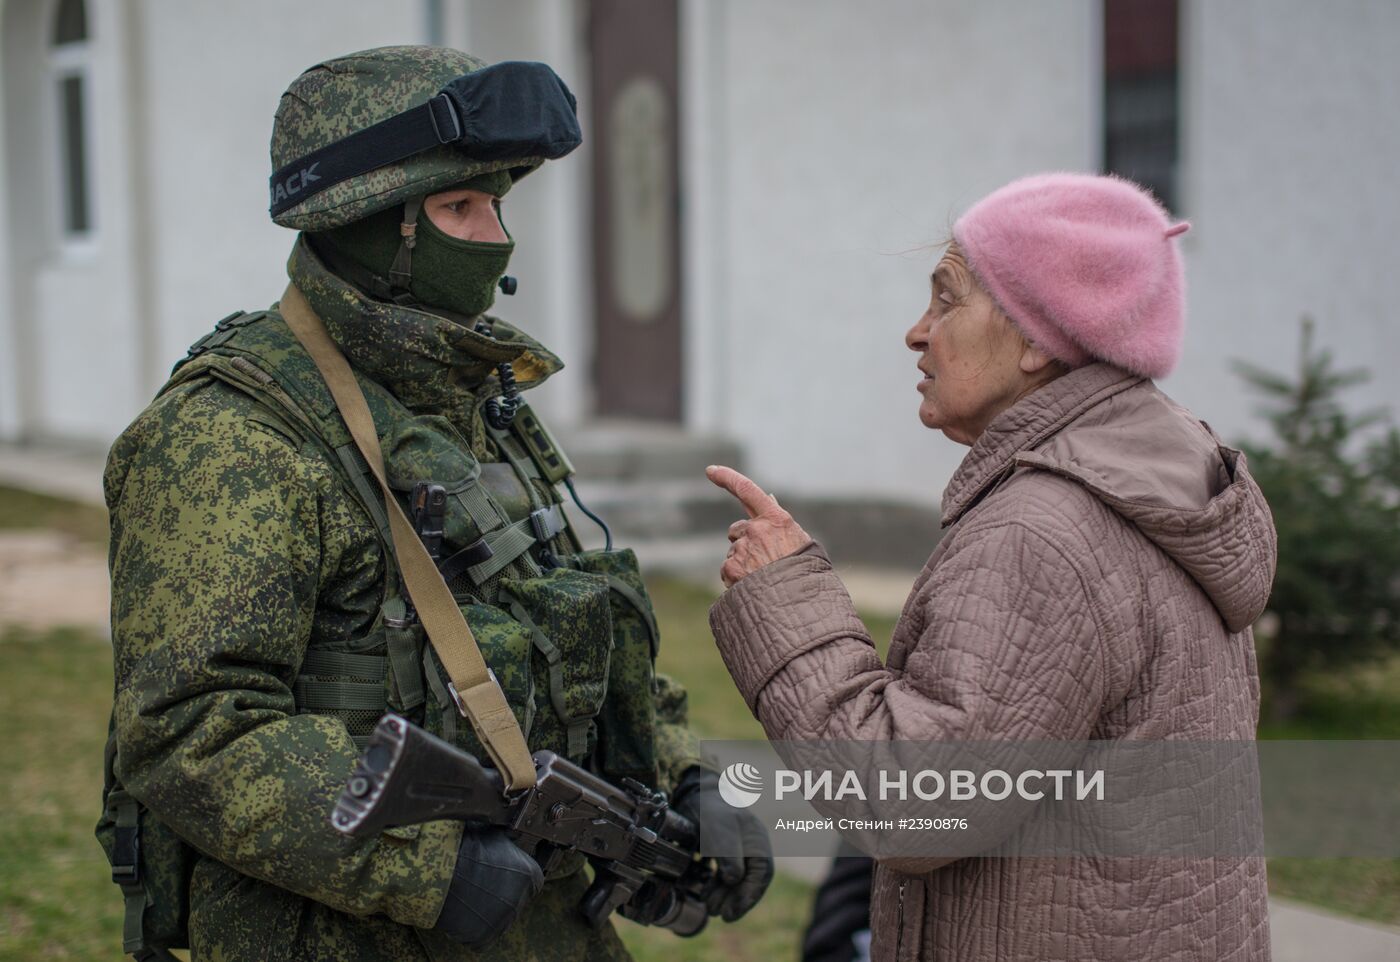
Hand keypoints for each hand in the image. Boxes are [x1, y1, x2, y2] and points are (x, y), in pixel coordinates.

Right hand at [432, 825, 543, 946]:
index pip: (532, 883)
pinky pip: (481, 936)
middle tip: (479, 884)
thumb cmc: (467, 846)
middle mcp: (520, 900)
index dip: (515, 878)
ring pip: (498, 919)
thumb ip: (511, 845)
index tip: (501, 875)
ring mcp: (502, 921)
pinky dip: (471, 928)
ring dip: (486, 911)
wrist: (442, 868)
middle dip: (499, 895)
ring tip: (467, 895)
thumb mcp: (497, 836)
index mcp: (530, 876)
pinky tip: (461, 911)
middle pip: (514, 902)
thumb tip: (514, 838)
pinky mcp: (483, 936)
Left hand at [673, 766, 773, 921]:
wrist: (693, 791)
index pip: (761, 875)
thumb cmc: (709, 808)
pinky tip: (707, 892)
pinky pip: (726, 873)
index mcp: (757, 840)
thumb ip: (729, 854)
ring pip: (737, 879)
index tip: (732, 913)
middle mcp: (751, 845)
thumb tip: (735, 879)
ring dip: (725, 895)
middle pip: (749, 880)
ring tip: (710, 905)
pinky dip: (718, 886)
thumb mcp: (718, 829)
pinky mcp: (724, 849)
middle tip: (717, 912)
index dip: (748, 897)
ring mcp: (738, 847)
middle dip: (734, 899)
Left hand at [705, 465, 812, 587]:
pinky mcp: (731, 567)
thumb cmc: (803, 572)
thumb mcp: (798, 540)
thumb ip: (779, 520)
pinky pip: (727, 570)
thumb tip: (768, 497)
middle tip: (763, 562)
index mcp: (777, 519)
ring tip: (763, 579)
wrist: (799, 604)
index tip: (710, 471)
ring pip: (734, 552)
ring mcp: (743, 548)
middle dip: (744, 541)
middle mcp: (757, 529)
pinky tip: (753, 586)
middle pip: (737, 530)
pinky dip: (735, 578)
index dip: (727, 478)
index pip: (747, 489)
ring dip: (743, 563)